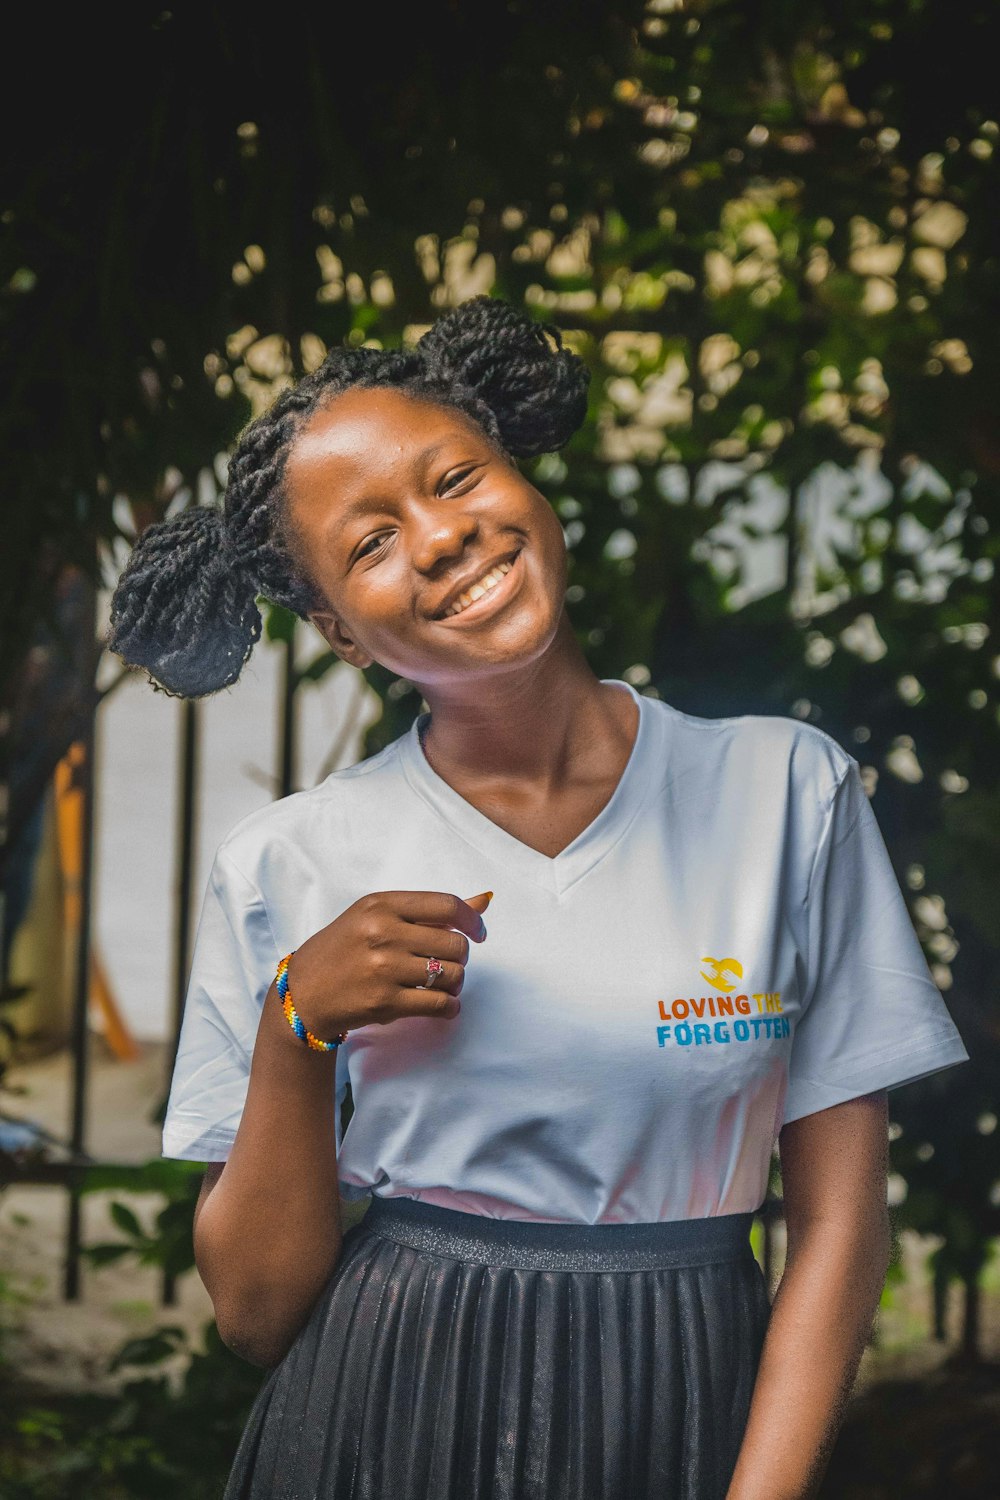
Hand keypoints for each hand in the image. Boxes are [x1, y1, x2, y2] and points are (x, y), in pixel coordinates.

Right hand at [283, 889, 491, 1036]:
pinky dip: (450, 1006)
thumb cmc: (344, 949)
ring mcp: (383, 968)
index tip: (478, 933)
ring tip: (442, 984)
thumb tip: (484, 900)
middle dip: (460, 957)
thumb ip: (429, 911)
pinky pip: (440, 1004)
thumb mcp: (378, 916)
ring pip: (452, 975)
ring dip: (455, 983)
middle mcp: (382, 933)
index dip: (471, 920)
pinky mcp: (385, 1002)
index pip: (446, 906)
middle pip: (455, 944)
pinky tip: (444, 1004)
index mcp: (381, 905)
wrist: (304, 992)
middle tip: (448, 963)